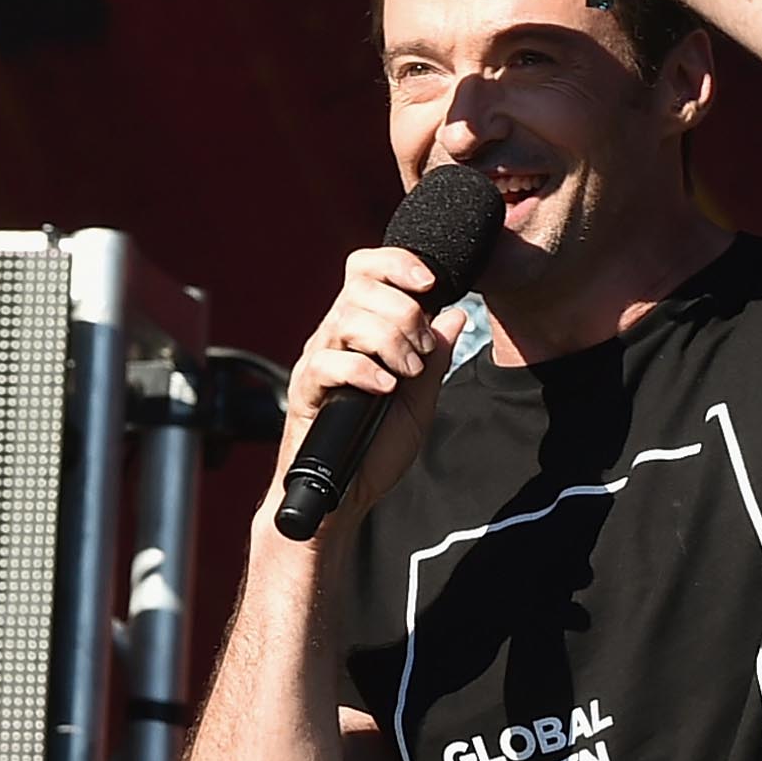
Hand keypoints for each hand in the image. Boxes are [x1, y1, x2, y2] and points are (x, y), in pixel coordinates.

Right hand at [277, 249, 475, 529]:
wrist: (345, 497)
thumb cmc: (375, 449)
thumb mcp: (420, 399)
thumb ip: (436, 357)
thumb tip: (456, 313)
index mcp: (361, 330)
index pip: (367, 269)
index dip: (397, 263)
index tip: (431, 283)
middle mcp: (334, 337)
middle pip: (361, 286)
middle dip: (405, 313)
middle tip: (422, 352)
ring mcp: (318, 362)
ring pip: (347, 320)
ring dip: (390, 341)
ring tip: (406, 374)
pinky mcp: (305, 390)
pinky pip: (328, 363)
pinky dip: (364, 371)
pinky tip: (384, 389)